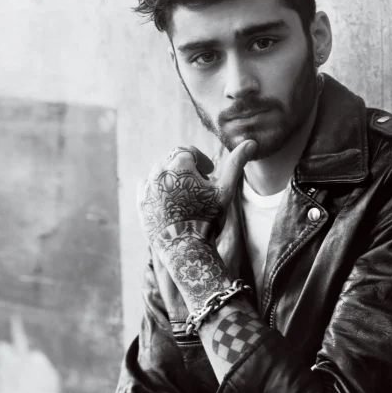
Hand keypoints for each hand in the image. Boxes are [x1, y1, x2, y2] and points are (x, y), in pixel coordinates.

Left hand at [139, 141, 256, 248]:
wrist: (185, 249)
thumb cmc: (208, 219)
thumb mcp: (225, 190)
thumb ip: (235, 164)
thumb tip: (251, 142)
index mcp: (179, 164)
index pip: (189, 151)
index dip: (202, 161)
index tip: (210, 173)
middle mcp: (159, 171)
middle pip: (174, 161)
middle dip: (188, 170)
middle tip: (200, 188)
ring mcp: (147, 187)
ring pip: (161, 173)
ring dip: (173, 179)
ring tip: (187, 197)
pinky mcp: (140, 203)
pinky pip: (147, 187)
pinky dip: (159, 190)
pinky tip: (171, 203)